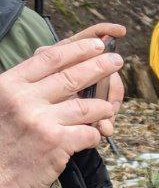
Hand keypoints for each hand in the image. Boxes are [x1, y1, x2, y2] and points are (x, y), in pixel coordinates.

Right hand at [0, 37, 122, 187]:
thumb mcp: (0, 106)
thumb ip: (25, 88)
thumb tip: (62, 69)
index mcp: (7, 85)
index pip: (50, 58)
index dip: (78, 49)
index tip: (97, 44)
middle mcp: (22, 99)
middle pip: (73, 76)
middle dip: (101, 66)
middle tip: (117, 61)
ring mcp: (40, 120)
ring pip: (88, 106)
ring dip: (104, 107)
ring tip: (109, 109)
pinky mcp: (56, 143)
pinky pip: (90, 132)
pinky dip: (96, 135)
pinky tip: (94, 136)